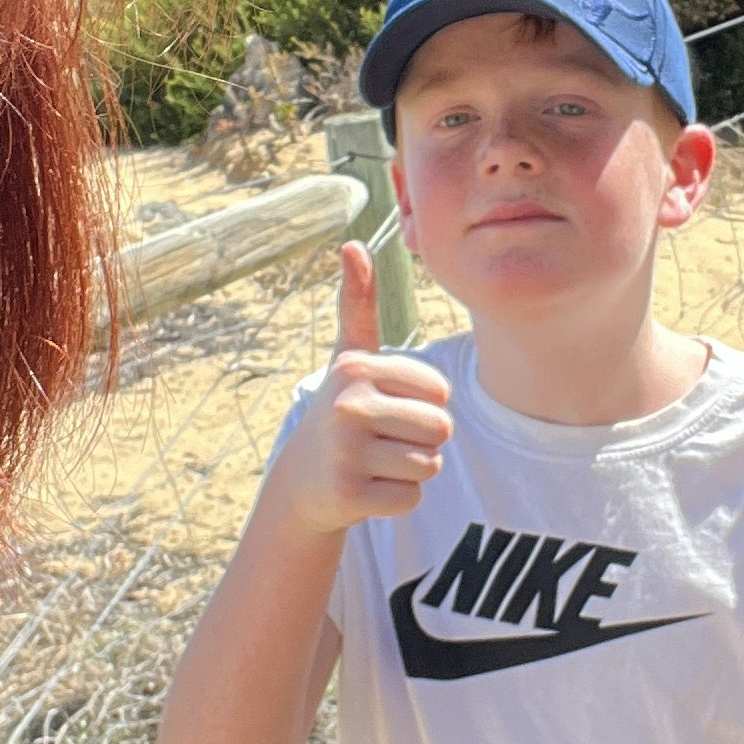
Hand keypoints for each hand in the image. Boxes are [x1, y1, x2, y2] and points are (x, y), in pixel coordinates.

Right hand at [275, 244, 453, 534]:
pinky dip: (398, 498)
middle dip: (423, 439)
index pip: (440, 391)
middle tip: (386, 439)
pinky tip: (369, 488)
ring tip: (377, 461)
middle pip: (440, 428)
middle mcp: (348, 405)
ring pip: (429, 465)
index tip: (390, 405)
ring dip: (412, 469)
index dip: (426, 403)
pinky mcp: (348, 494)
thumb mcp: (349, 355)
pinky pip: (412, 498)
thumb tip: (352, 244)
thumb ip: (358, 302)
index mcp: (358, 367)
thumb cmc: (341, 408)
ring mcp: (346, 452)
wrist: (303, 479)